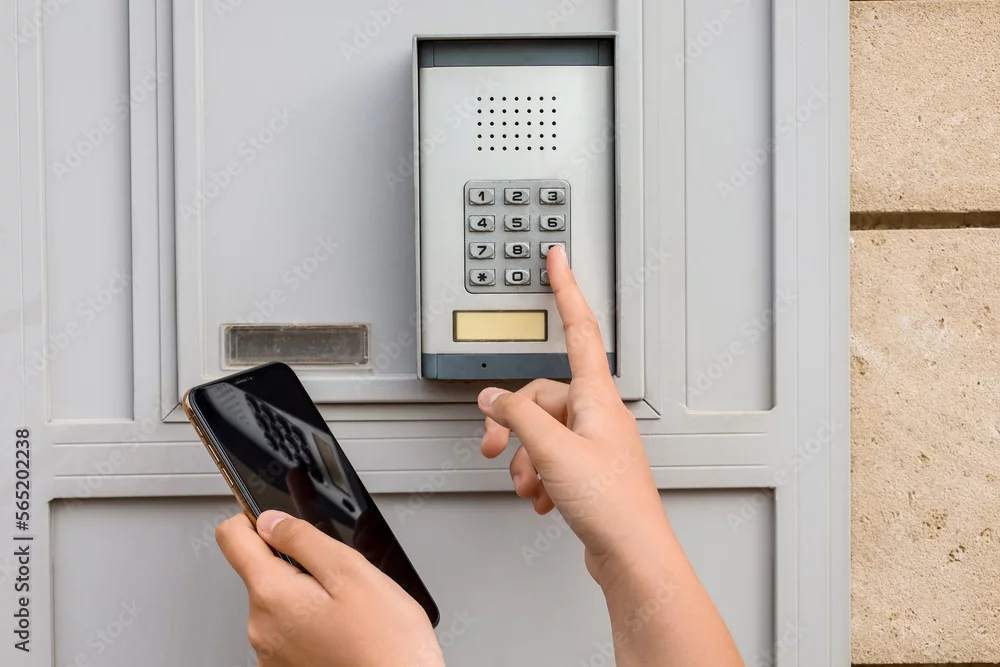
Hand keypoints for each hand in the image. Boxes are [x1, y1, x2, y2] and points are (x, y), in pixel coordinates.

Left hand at [215, 511, 443, 666]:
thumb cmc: (386, 647)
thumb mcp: (353, 572)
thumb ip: (305, 538)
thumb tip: (273, 520)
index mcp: (273, 595)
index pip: (232, 537)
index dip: (254, 517)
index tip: (277, 517)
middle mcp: (261, 627)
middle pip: (262, 570)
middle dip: (298, 562)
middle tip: (342, 573)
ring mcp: (272, 653)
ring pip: (281, 600)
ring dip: (310, 594)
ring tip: (350, 606)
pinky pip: (292, 629)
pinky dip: (314, 621)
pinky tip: (346, 628)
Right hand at [477, 245, 670, 588]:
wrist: (632, 554)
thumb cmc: (611, 504)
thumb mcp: (553, 451)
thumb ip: (517, 417)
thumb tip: (494, 399)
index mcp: (597, 397)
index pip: (579, 329)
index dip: (566, 290)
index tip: (559, 259)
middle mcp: (599, 414)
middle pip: (543, 395)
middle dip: (515, 423)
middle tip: (498, 446)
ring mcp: (596, 442)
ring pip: (544, 430)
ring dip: (528, 457)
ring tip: (530, 483)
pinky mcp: (590, 469)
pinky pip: (553, 456)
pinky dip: (540, 474)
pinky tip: (543, 497)